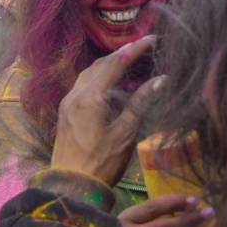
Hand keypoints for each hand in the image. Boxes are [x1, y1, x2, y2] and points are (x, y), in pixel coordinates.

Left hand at [50, 36, 158, 184]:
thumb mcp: (125, 134)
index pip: (115, 64)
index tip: (152, 39)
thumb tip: (161, 80)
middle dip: (121, 54)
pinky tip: (111, 85)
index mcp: (91, 98)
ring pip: (88, 74)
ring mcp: (67, 103)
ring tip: (128, 61)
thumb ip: (141, 104)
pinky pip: (82, 86)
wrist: (71, 187)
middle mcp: (75, 95)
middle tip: (141, 48)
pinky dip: (98, 78)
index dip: (135, 50)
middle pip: (99, 65)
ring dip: (108, 65)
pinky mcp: (65, 112)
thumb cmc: (101, 163)